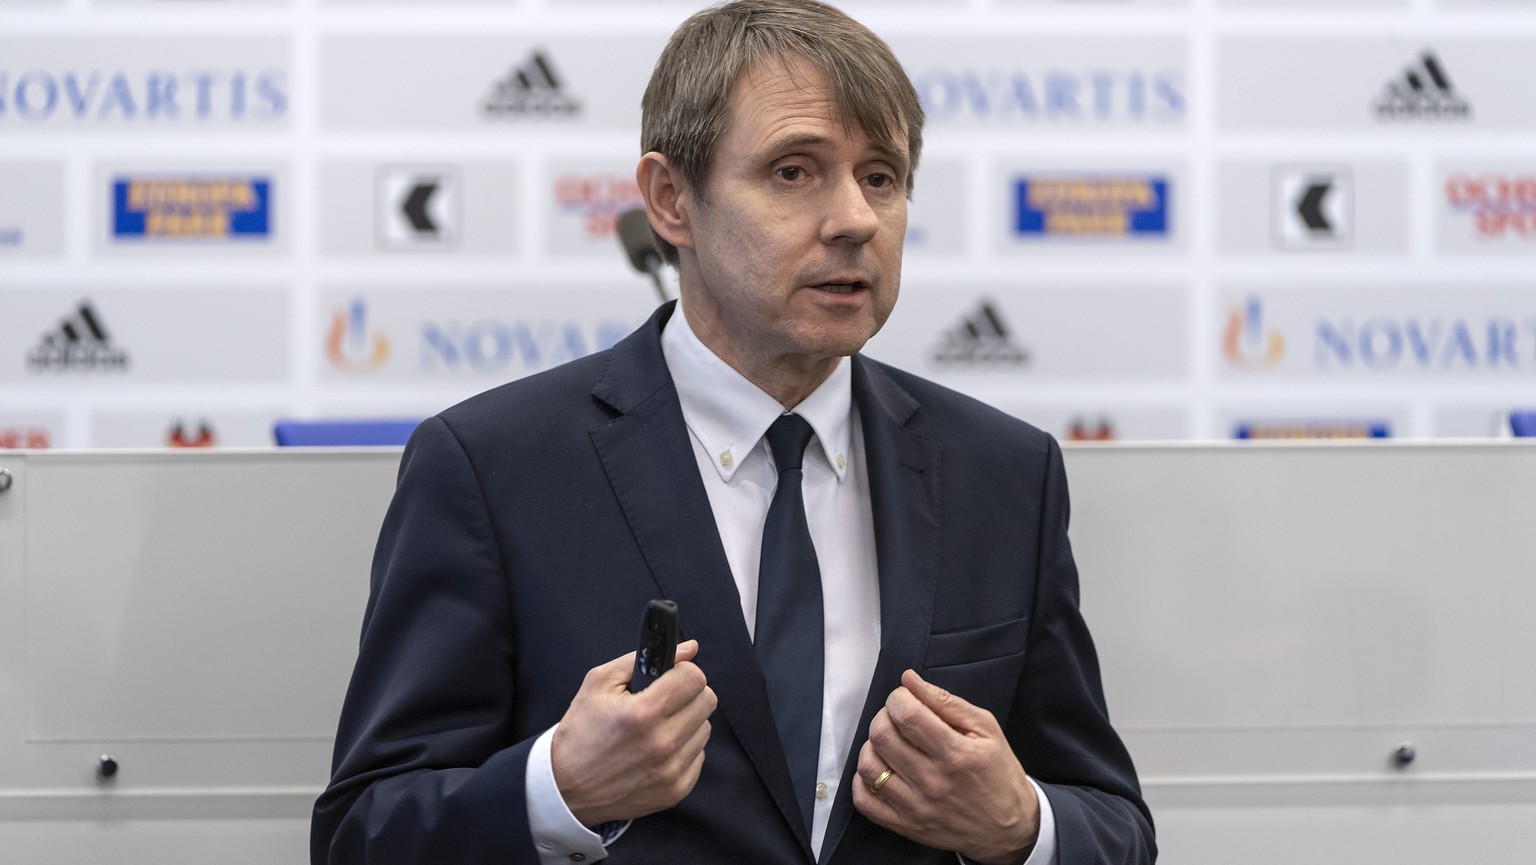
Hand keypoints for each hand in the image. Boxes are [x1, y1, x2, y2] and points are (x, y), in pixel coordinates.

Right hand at [551, 640, 716, 825]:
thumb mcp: (599, 683)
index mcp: (643, 713)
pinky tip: (658, 750)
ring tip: (658, 727)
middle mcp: (662, 743)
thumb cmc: (581, 733)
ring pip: (705, 728)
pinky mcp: (676, 791)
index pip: (694, 678)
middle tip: (666, 699)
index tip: (672, 677)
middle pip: (707, 701)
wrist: (566, 789)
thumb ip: (642, 659)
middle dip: (688, 694)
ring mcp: (670, 770)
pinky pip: (699, 756)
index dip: (683, 671)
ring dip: (687, 722)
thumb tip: (689, 648)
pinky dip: (683, 749)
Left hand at [853, 670, 1039, 864]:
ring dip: (872, 746)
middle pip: (882, 736)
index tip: (906, 699)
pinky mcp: (905, 826)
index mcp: (956, 754)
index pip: (907, 714)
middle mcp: (933, 782)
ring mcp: (916, 807)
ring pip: (868, 766)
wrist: (1008, 828)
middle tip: (898, 718)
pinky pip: (864, 801)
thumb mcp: (986, 729)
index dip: (899, 698)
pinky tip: (880, 769)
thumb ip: (946, 702)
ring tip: (889, 743)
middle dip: (884, 716)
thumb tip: (909, 679)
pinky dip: (862, 780)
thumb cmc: (999, 774)